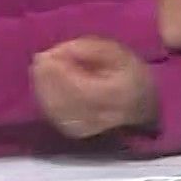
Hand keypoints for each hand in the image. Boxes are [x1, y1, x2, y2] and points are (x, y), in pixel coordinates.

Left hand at [31, 36, 157, 138]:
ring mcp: (90, 127)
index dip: (61, 73)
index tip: (47, 55)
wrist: (142, 104)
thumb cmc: (129, 73)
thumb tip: (61, 51)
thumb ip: (90, 49)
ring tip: (38, 70)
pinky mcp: (79, 132)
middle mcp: (104, 116)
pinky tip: (43, 86)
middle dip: (48, 79)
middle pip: (67, 101)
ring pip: (59, 111)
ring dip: (44, 90)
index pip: (83, 88)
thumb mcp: (117, 52)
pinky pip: (57, 118)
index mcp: (118, 94)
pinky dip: (46, 101)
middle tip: (38, 60)